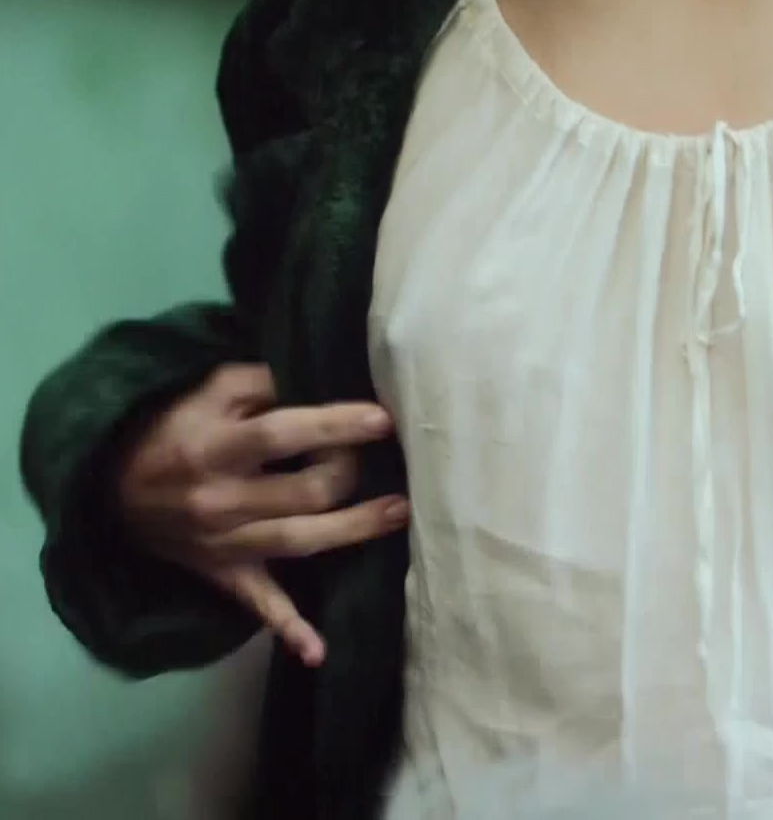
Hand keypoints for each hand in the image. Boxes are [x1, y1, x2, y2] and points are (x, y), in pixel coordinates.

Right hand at [118, 363, 407, 666]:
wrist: (112, 487)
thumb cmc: (176, 427)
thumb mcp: (210, 390)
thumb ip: (264, 383)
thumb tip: (323, 381)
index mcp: (216, 449)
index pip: (284, 434)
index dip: (336, 426)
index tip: (383, 420)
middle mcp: (221, 500)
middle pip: (304, 493)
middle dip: (348, 474)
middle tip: (379, 458)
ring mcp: (225, 544)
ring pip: (300, 541)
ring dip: (354, 530)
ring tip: (400, 513)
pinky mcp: (225, 574)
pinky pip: (259, 605)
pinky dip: (288, 630)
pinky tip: (318, 652)